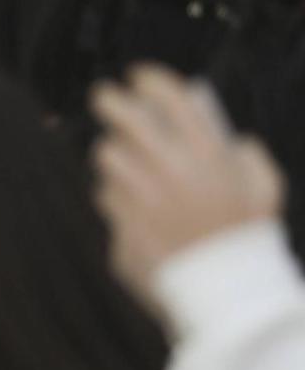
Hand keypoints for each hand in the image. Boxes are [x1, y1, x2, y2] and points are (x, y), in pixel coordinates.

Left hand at [91, 65, 284, 289]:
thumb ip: (248, 155)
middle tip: (105, 95)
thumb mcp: (265, 188)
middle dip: (110, 99)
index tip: (140, 75)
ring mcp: (140, 195)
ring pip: (108, 155)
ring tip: (124, 157)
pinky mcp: (121, 220)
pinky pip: (106, 195)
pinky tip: (131, 201)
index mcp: (207, 154)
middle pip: (124, 116)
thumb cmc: (247, 239)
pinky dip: (116, 194)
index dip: (151, 79)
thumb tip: (228, 139)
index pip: (171, 97)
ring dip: (114, 152)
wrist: (225, 294)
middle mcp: (168, 168)